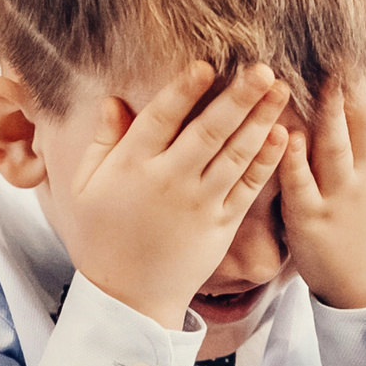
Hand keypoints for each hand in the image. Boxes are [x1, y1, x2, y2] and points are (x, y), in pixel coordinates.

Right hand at [66, 60, 290, 328]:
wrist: (129, 300)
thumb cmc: (101, 238)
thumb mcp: (84, 188)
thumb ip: (102, 143)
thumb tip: (113, 100)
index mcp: (132, 167)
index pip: (161, 118)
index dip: (183, 90)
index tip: (205, 64)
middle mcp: (169, 181)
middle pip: (208, 131)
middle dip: (238, 98)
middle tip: (263, 70)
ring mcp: (199, 203)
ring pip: (235, 154)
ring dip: (260, 120)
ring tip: (280, 91)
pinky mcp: (221, 225)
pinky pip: (248, 187)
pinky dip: (266, 162)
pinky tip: (282, 136)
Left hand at [278, 69, 365, 308]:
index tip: (358, 37)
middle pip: (361, 119)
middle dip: (348, 83)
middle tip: (334, 46)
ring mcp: (340, 196)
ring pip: (333, 146)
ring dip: (324, 111)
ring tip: (314, 78)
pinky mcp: (312, 219)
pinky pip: (302, 184)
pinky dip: (293, 159)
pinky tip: (284, 134)